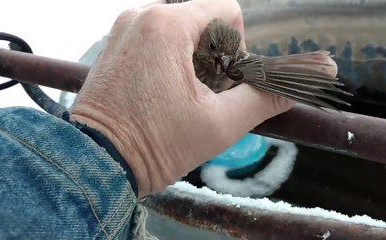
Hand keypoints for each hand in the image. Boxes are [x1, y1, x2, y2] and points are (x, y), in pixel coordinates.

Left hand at [70, 0, 295, 196]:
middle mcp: (141, 16)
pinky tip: (164, 93)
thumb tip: (289, 90)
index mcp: (167, 25)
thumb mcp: (220, 124)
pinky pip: (156, 39)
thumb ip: (262, 100)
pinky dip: (170, 60)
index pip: (227, 11)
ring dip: (193, 59)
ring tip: (182, 97)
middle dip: (215, 56)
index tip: (225, 80)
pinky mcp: (114, 45)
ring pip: (180, 30)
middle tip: (204, 94)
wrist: (96, 163)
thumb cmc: (154, 145)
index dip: (239, 46)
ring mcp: (124, 29)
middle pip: (202, 20)